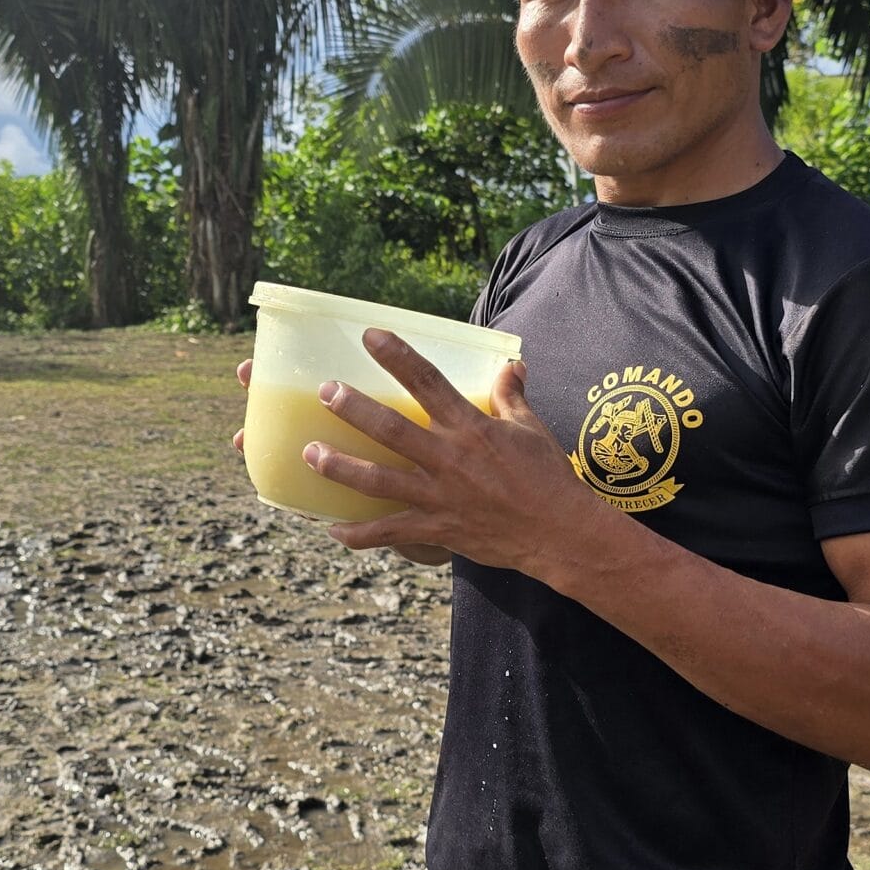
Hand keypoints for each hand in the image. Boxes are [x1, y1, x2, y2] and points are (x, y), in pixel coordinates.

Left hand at [308, 328, 612, 572]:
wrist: (560, 533)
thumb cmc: (548, 477)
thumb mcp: (531, 429)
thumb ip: (511, 396)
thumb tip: (511, 365)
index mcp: (470, 428)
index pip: (428, 382)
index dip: (398, 356)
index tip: (371, 335)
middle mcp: (448, 459)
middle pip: (391, 430)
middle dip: (353, 409)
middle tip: (325, 391)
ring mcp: (439, 496)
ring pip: (379, 481)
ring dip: (341, 467)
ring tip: (310, 453)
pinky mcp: (437, 529)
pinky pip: (390, 533)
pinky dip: (359, 534)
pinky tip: (332, 529)